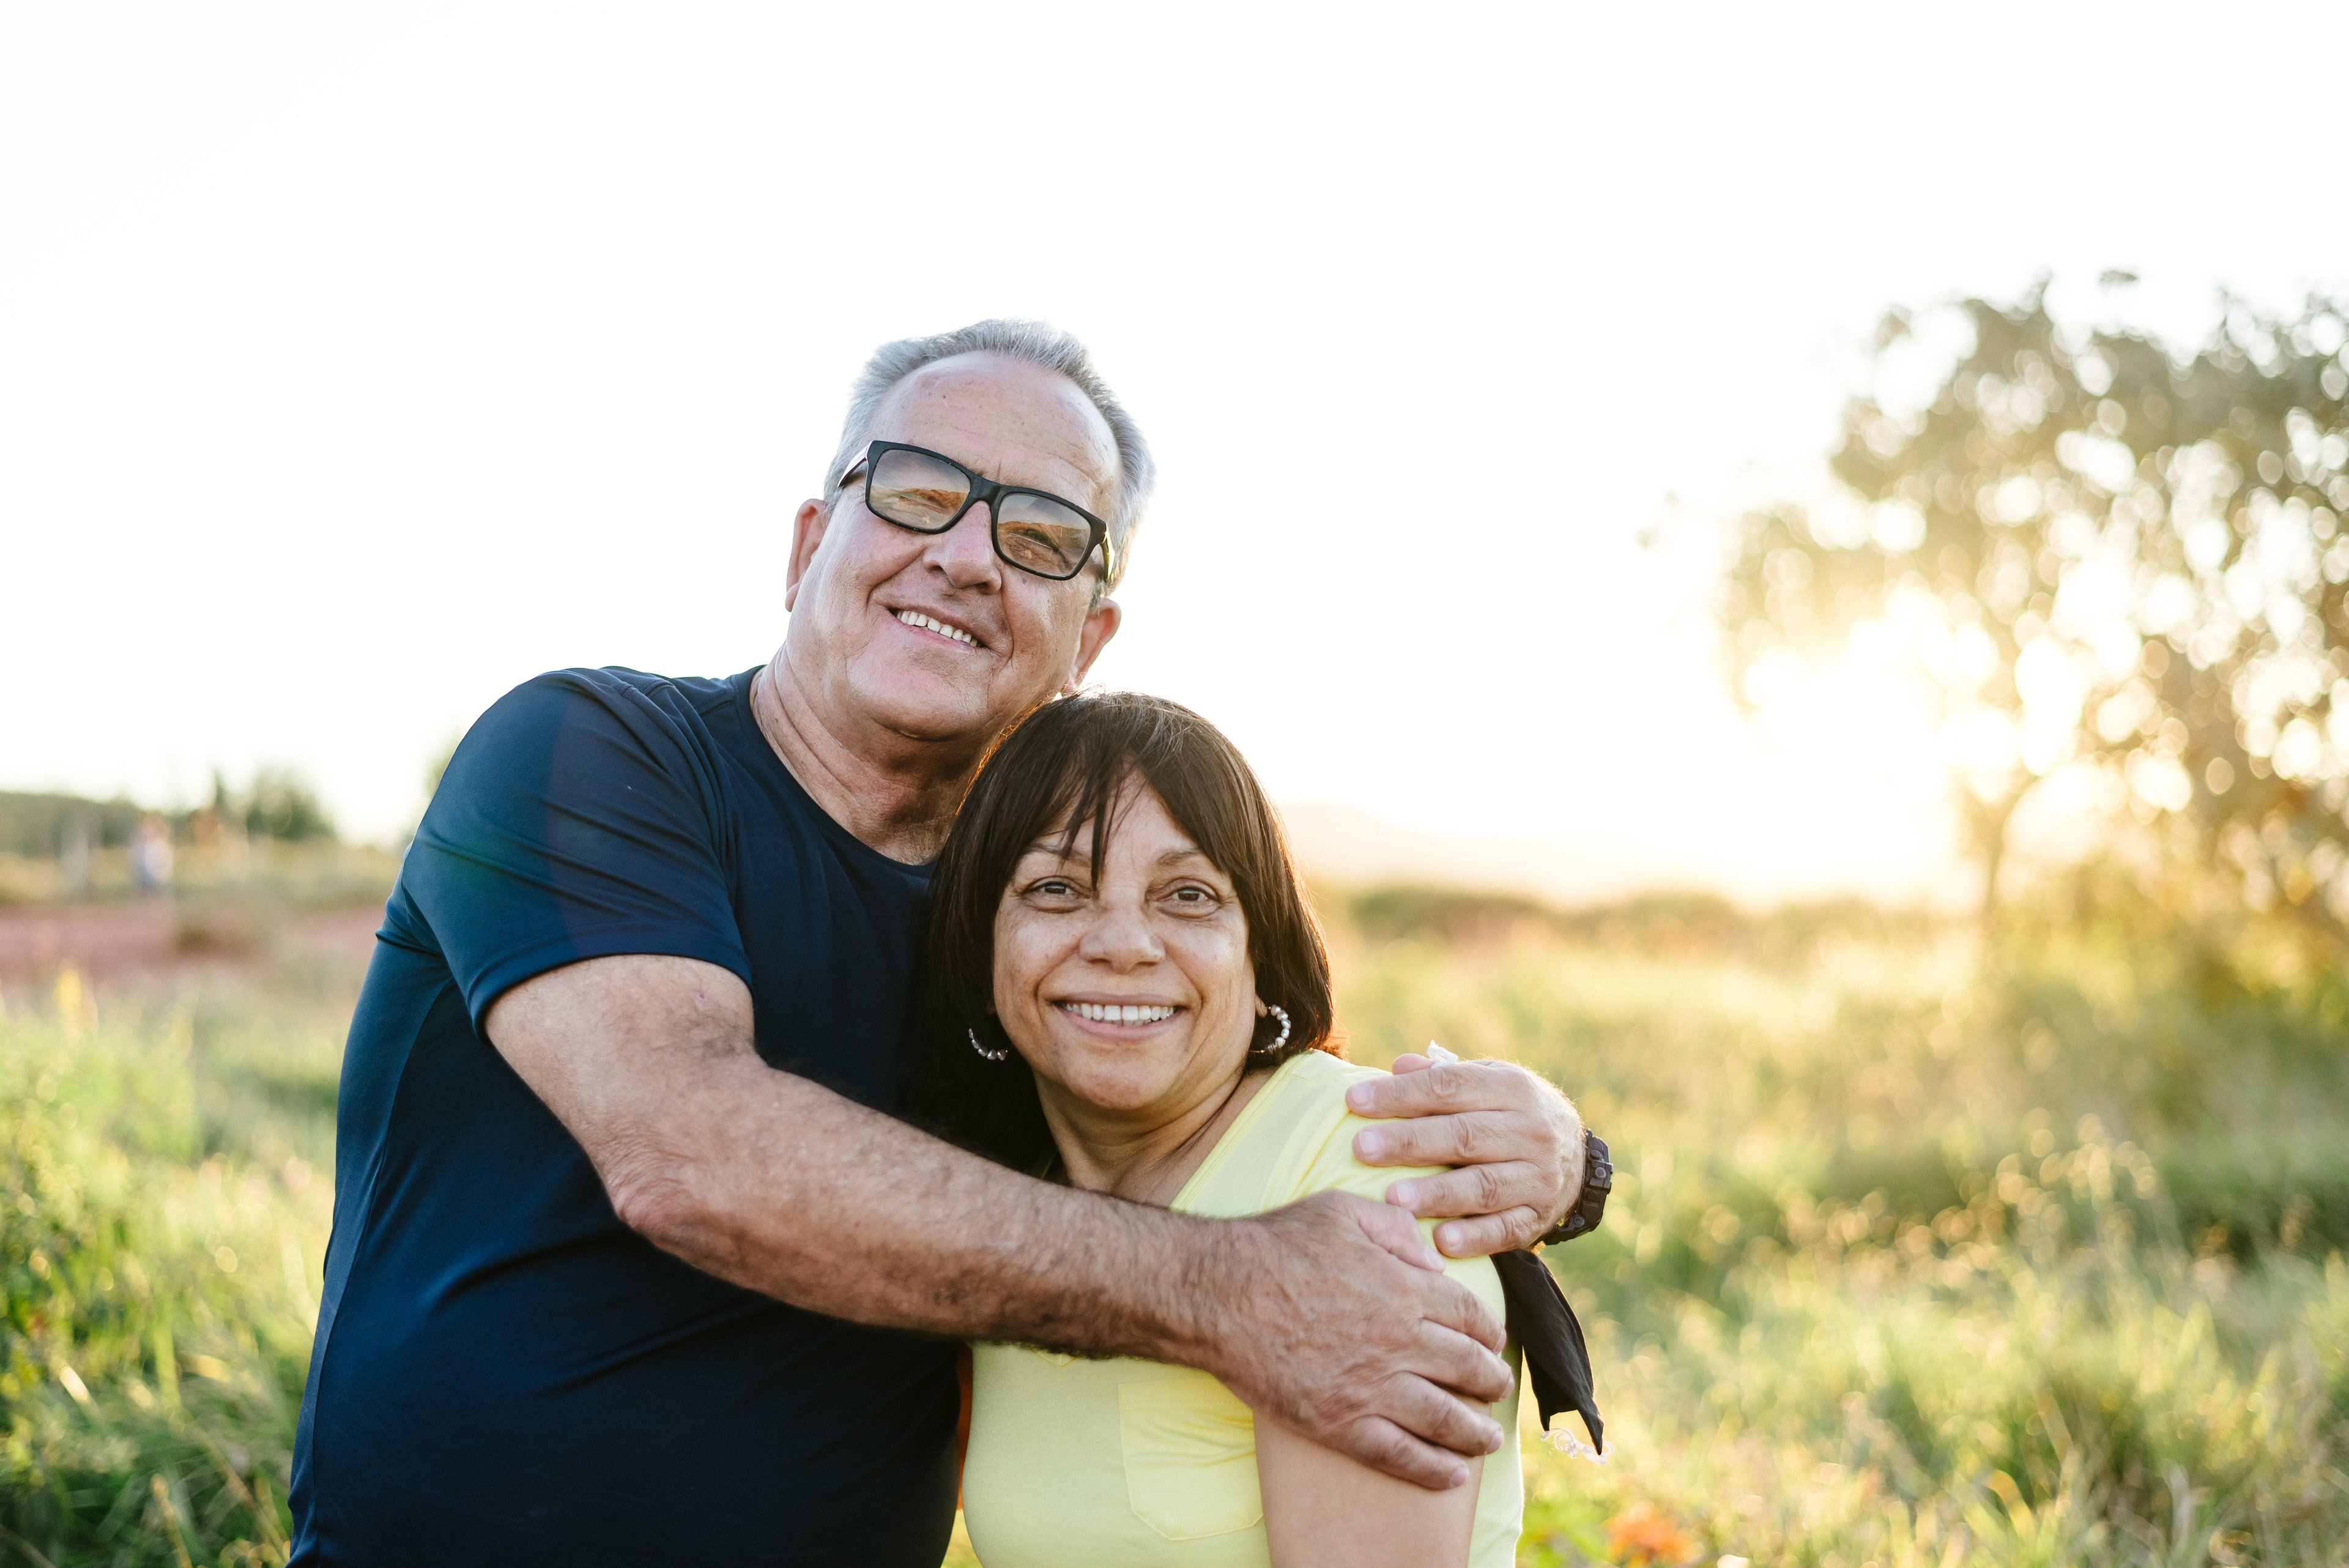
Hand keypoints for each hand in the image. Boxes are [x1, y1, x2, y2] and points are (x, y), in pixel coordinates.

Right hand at [1201, 1191, 1510, 1490]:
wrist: (1217, 1294)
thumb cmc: (1275, 1246)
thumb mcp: (1340, 1211)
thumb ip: (1395, 1229)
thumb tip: (1434, 1263)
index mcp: (1405, 1289)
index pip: (1471, 1317)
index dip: (1489, 1332)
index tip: (1494, 1342)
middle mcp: (1399, 1341)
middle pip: (1469, 1369)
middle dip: (1491, 1381)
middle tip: (1497, 1388)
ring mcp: (1371, 1387)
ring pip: (1445, 1420)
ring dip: (1476, 1433)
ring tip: (1488, 1439)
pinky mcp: (1339, 1424)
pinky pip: (1399, 1455)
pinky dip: (1432, 1469)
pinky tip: (1451, 1473)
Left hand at [1345, 1049, 1583, 1256]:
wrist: (1577, 1157)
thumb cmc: (1509, 1114)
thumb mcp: (1487, 1083)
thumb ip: (1442, 1077)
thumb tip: (1397, 1066)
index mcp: (1511, 1088)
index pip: (1449, 1087)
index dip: (1401, 1094)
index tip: (1354, 1100)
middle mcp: (1530, 1131)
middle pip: (1463, 1136)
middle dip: (1409, 1142)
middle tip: (1361, 1148)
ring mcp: (1538, 1177)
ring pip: (1483, 1186)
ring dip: (1437, 1194)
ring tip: (1394, 1198)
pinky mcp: (1539, 1217)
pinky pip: (1505, 1230)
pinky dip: (1475, 1238)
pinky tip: (1441, 1242)